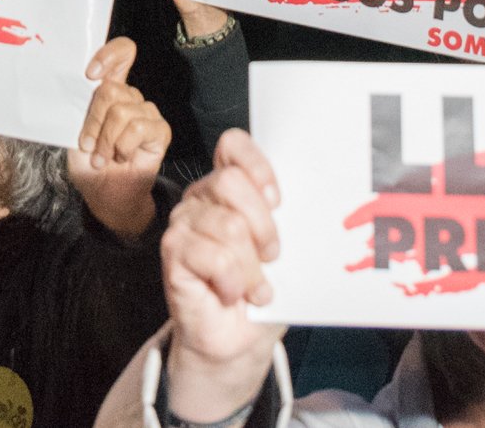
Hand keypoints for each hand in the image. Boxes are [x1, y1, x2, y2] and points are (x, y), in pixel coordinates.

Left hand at [70, 36, 169, 238]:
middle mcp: (130, 98)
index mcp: (109, 91)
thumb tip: (76, 87)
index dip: (108, 55)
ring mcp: (147, 113)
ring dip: (106, 141)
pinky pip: (139, 127)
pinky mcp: (160, 131)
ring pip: (122, 111)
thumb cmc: (88, 164)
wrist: (105, 196)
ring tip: (103, 158)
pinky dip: (123, 146)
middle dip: (93, 122)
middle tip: (89, 146)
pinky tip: (123, 157)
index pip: (121, 53)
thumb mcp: (73, 133)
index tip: (90, 74)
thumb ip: (78, 108)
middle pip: (111, 89)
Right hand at [159, 133, 286, 423]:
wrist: (240, 340)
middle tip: (271, 256)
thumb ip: (286, 217)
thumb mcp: (285, 248)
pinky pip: (213, 255)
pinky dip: (233, 281)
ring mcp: (184, 223)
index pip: (234, 146)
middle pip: (232, 182)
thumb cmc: (262, 290)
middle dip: (263, 225)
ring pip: (227, 225)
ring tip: (256, 287)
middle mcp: (202, 198)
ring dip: (252, 266)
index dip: (258, 166)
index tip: (278, 200)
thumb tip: (311, 199)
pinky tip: (234, 293)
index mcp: (229, 188)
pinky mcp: (173, 252)